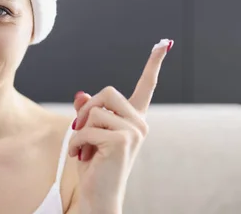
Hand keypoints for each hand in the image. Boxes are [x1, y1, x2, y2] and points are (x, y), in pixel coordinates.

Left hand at [68, 39, 173, 213]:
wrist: (98, 196)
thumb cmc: (94, 166)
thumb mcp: (88, 134)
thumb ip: (88, 113)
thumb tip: (80, 95)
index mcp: (135, 120)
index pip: (146, 87)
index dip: (154, 64)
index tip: (164, 43)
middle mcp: (139, 124)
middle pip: (107, 92)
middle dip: (88, 109)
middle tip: (80, 130)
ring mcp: (134, 132)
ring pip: (94, 111)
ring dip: (79, 131)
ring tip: (83, 150)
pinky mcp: (122, 141)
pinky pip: (86, 128)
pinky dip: (76, 142)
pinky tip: (82, 156)